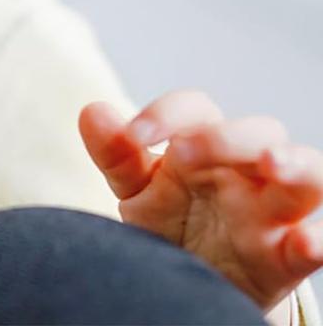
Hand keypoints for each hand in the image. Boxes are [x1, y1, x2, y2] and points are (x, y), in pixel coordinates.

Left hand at [79, 88, 322, 314]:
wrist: (189, 282)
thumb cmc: (169, 221)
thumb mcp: (135, 188)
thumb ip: (116, 153)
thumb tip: (91, 110)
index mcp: (202, 143)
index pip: (196, 108)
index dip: (167, 114)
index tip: (135, 135)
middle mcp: (244, 169)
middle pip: (258, 131)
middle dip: (226, 137)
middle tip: (184, 155)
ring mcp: (272, 210)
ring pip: (307, 174)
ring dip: (296, 165)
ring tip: (273, 165)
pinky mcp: (286, 257)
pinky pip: (313, 242)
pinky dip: (316, 241)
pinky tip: (305, 242)